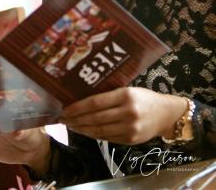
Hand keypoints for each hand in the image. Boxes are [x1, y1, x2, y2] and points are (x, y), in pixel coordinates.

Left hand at [61, 87, 186, 144]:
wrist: (167, 114)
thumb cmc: (144, 98)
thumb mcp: (128, 89)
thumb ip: (110, 94)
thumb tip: (83, 98)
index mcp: (125, 95)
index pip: (96, 102)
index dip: (78, 107)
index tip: (66, 108)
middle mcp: (127, 112)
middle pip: (95, 118)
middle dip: (76, 119)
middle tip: (63, 119)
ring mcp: (129, 128)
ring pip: (99, 130)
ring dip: (82, 129)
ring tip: (71, 126)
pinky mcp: (131, 140)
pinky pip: (107, 138)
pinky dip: (94, 135)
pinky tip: (85, 131)